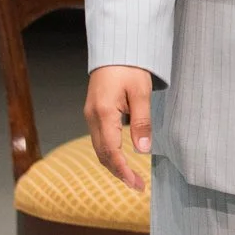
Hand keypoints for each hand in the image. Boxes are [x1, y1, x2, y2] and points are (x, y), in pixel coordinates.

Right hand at [84, 65, 153, 189]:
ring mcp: (90, 115)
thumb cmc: (129, 67)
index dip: (123, 170)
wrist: (115, 48)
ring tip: (131, 176)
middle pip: (102, 153)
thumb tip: (143, 149)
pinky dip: (109, 152)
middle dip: (118, 172)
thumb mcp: (141, 92)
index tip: (136, 184)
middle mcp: (92, 117)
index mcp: (103, 113)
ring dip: (113, 164)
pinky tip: (121, 157)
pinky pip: (99, 139)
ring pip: (99, 148)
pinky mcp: (94, 112)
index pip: (111, 151)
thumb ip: (141, 121)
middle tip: (137, 185)